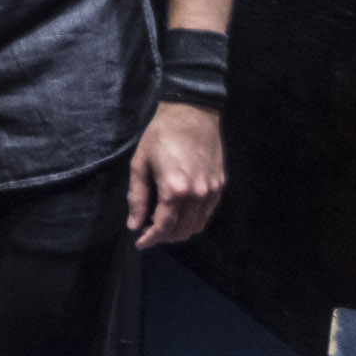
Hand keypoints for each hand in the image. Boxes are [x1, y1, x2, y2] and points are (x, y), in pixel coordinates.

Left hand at [126, 101, 224, 248]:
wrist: (192, 113)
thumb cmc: (161, 135)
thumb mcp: (140, 164)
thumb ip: (137, 197)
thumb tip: (134, 224)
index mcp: (175, 190)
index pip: (164, 227)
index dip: (150, 239)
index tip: (140, 243)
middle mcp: (198, 195)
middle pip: (182, 231)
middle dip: (163, 237)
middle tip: (148, 231)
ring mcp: (213, 191)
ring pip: (197, 226)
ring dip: (179, 230)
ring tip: (162, 223)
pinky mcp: (221, 185)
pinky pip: (207, 213)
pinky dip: (193, 220)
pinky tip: (179, 212)